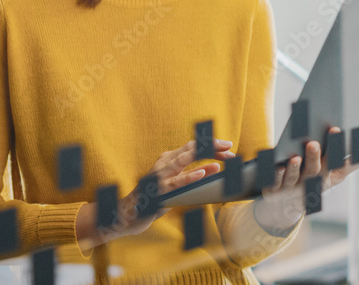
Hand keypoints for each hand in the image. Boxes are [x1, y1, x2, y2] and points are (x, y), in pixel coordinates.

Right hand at [77, 139, 234, 247]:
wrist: (128, 214)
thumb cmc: (153, 199)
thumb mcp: (175, 185)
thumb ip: (192, 176)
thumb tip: (214, 168)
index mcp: (168, 160)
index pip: (193, 147)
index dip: (211, 145)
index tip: (228, 146)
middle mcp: (164, 163)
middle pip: (190, 149)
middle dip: (211, 146)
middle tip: (230, 146)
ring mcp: (160, 175)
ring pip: (183, 159)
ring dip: (204, 155)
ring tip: (221, 154)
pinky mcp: (158, 190)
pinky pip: (177, 182)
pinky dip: (191, 176)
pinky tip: (204, 173)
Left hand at [252, 127, 358, 234]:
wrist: (286, 206)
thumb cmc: (315, 182)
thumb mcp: (333, 175)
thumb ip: (349, 163)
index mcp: (325, 178)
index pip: (336, 167)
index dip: (341, 157)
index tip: (344, 139)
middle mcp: (309, 184)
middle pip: (313, 172)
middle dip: (314, 158)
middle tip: (314, 143)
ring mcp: (291, 188)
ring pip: (294, 178)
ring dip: (295, 169)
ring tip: (295, 158)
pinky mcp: (274, 190)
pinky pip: (275, 183)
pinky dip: (276, 176)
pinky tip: (277, 167)